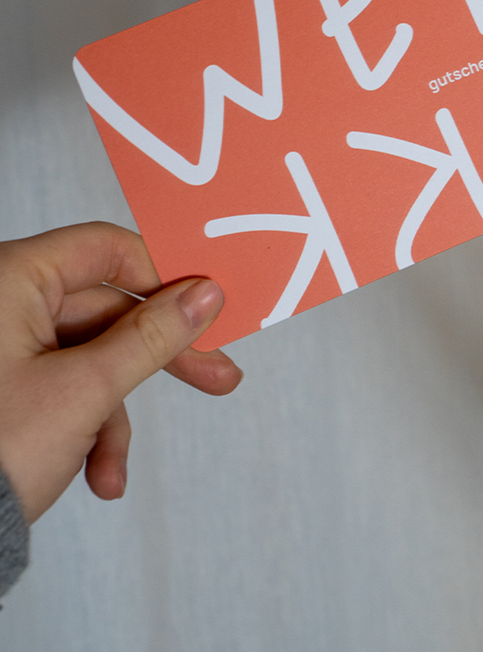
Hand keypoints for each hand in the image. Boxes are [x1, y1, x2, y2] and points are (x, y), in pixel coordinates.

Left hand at [0, 222, 241, 522]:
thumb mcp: (86, 390)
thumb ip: (153, 336)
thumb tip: (206, 294)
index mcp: (13, 279)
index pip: (107, 249)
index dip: (163, 276)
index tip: (207, 308)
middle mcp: (6, 303)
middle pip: (108, 309)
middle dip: (159, 357)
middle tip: (218, 374)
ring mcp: (4, 346)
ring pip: (92, 357)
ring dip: (114, 414)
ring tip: (114, 472)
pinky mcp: (5, 385)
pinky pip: (66, 387)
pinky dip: (87, 429)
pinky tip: (95, 476)